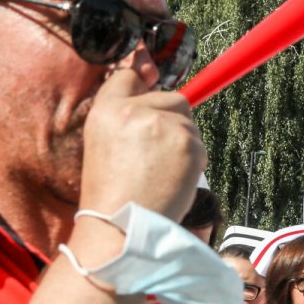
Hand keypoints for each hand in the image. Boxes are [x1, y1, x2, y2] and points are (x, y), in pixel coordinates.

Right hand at [77, 69, 206, 223]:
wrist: (120, 227)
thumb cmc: (113, 195)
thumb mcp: (104, 145)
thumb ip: (126, 117)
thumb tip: (153, 79)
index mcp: (104, 110)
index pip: (128, 76)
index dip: (144, 83)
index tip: (151, 84)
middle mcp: (131, 110)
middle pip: (173, 98)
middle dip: (173, 122)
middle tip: (158, 155)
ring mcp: (161, 124)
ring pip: (189, 122)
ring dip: (184, 144)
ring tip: (163, 172)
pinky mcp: (185, 142)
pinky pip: (200, 144)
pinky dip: (194, 162)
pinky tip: (174, 180)